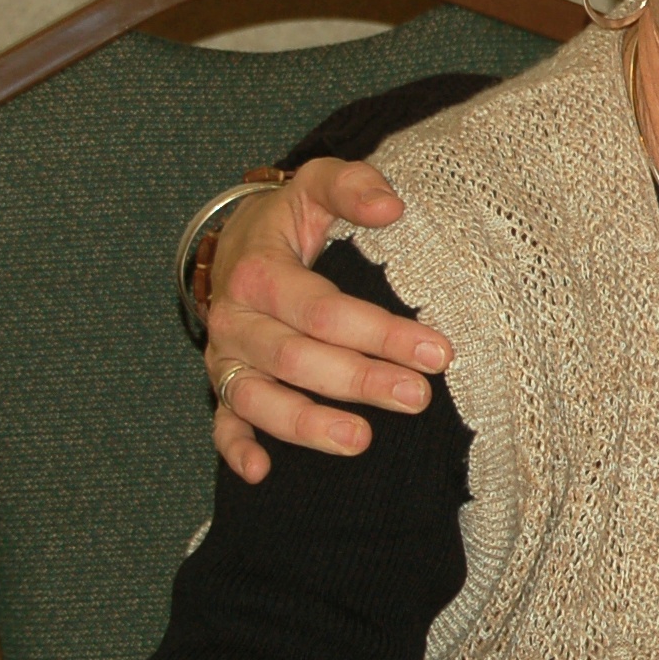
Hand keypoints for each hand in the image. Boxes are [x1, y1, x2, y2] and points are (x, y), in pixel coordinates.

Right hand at [201, 158, 446, 481]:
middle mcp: (235, 319)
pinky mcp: (223, 384)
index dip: (379, 333)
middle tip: (418, 397)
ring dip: (308, 424)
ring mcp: (227, 357)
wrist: (238, 240)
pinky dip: (236, 450)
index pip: (322, 310)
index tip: (436, 351)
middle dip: (360, 380)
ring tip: (361, 441)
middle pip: (297, 358)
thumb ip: (352, 187)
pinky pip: (222, 423)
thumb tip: (391, 207)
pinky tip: (263, 474)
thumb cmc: (291, 219)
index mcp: (259, 272)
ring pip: (258, 399)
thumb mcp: (317, 185)